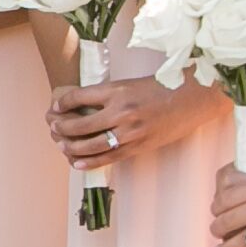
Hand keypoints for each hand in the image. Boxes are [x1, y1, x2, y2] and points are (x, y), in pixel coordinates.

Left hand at [45, 73, 216, 164]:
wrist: (192, 97)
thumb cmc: (162, 87)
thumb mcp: (130, 83)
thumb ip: (108, 95)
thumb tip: (83, 105)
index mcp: (116, 90)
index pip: (78, 97)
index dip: (62, 104)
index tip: (55, 107)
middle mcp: (121, 111)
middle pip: (79, 125)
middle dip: (61, 128)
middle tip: (53, 128)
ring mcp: (130, 131)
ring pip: (91, 145)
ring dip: (71, 147)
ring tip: (61, 145)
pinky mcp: (139, 146)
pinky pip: (109, 157)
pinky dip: (90, 162)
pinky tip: (77, 163)